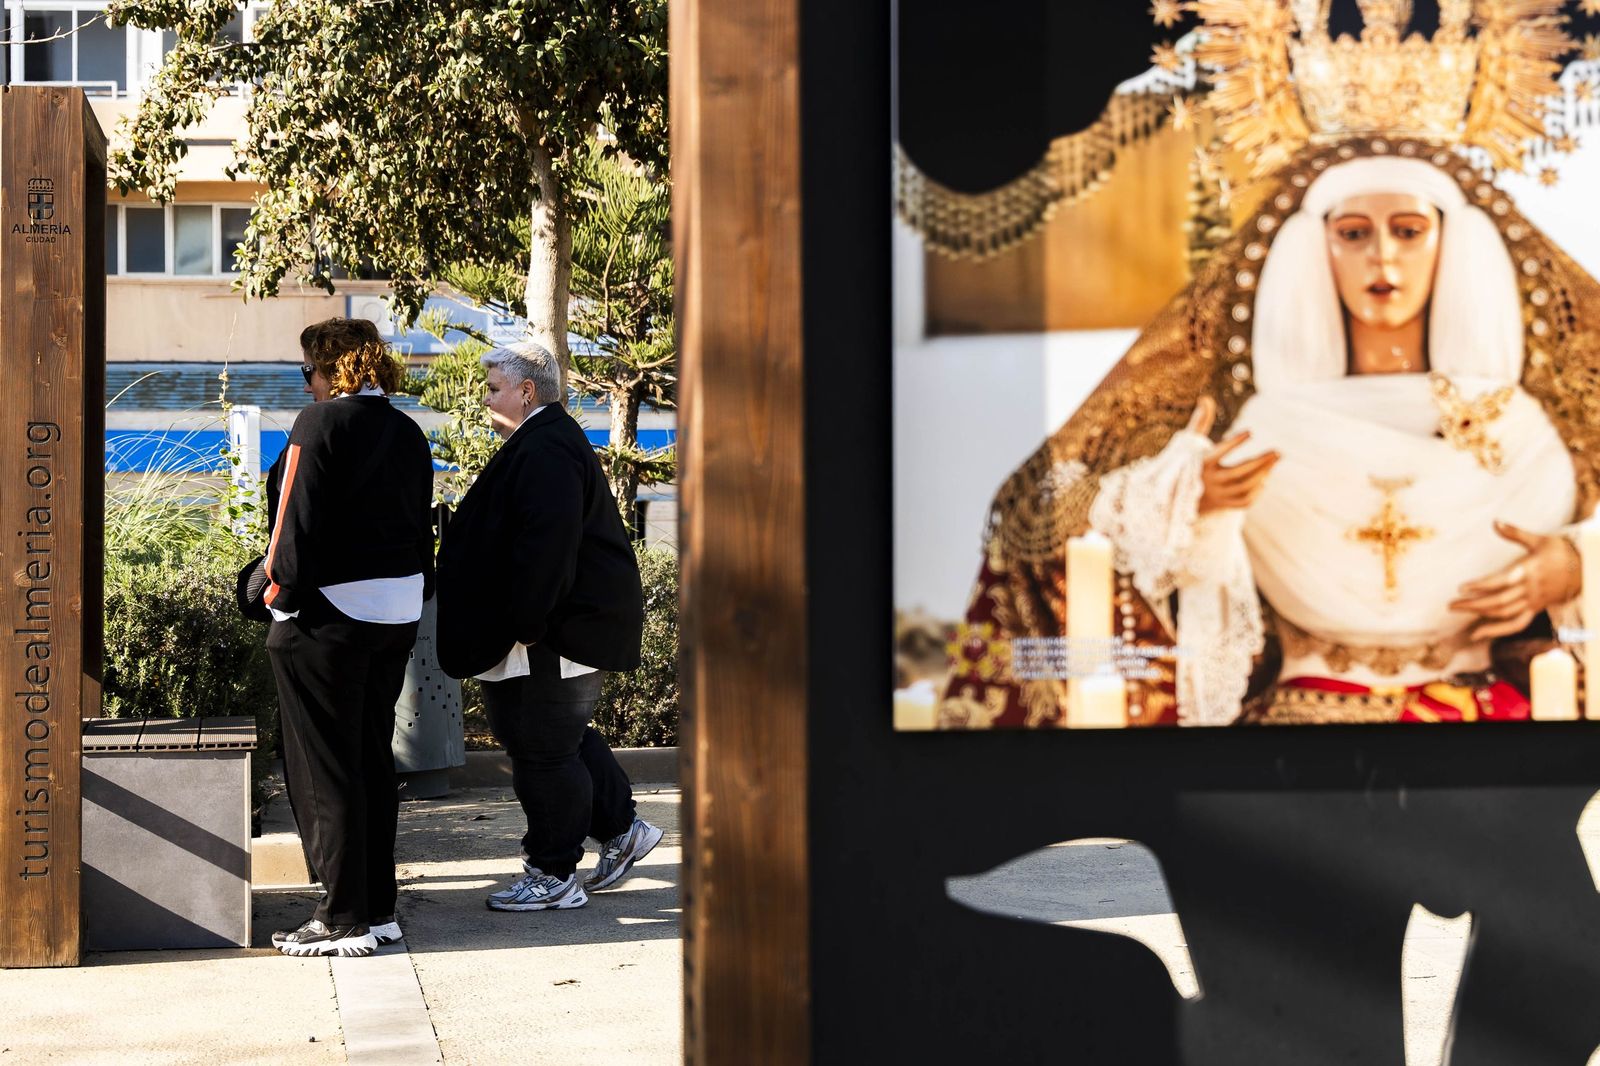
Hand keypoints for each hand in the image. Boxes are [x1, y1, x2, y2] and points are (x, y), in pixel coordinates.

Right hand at [1188, 396, 1279, 515]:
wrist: (1181, 497)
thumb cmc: (1190, 462)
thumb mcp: (1191, 443)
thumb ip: (1200, 421)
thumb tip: (1206, 398)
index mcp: (1202, 463)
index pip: (1219, 452)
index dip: (1234, 442)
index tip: (1251, 431)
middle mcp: (1210, 480)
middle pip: (1239, 472)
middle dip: (1260, 462)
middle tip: (1278, 452)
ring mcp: (1218, 494)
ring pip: (1245, 486)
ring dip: (1263, 474)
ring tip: (1273, 461)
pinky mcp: (1225, 504)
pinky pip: (1246, 500)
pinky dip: (1258, 490)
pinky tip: (1265, 478)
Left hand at [1450, 521, 1581, 640]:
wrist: (1584, 570)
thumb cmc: (1559, 551)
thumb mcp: (1539, 539)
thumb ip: (1515, 533)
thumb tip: (1495, 521)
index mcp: (1529, 571)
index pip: (1501, 582)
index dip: (1481, 586)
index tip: (1461, 588)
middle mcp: (1529, 590)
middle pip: (1498, 602)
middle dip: (1473, 604)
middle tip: (1451, 605)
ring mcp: (1532, 602)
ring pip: (1504, 614)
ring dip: (1480, 615)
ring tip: (1457, 612)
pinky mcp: (1535, 609)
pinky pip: (1515, 624)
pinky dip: (1497, 631)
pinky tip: (1478, 633)